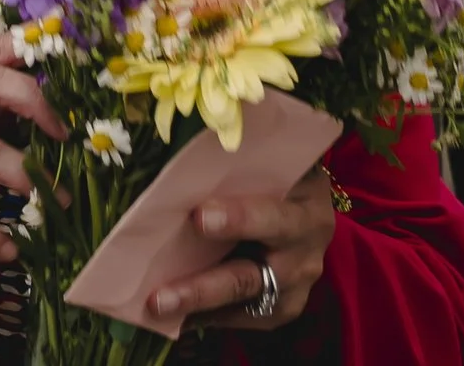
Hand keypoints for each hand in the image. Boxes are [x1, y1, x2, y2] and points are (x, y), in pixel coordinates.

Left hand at [145, 166, 337, 330]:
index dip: (238, 219)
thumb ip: (236, 162)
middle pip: (252, 275)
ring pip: (243, 300)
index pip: (272, 216)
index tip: (198, 217)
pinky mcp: (282, 307)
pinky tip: (171, 315)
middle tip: (160, 294)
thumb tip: (175, 145)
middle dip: (204, 286)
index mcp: (306, 207)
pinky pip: (242, 318)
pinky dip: (205, 317)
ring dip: (197, 306)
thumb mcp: (270, 161)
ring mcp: (296, 286)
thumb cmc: (277, 174)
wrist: (308, 206)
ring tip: (155, 307)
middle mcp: (305, 253)